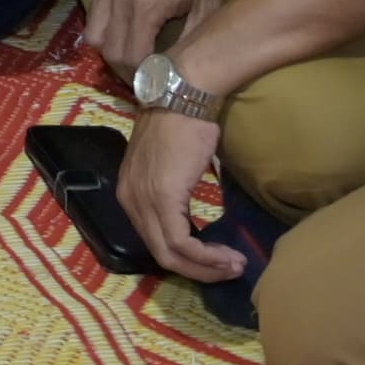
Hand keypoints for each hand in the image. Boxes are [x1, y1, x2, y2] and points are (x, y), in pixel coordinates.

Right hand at [86, 0, 230, 66]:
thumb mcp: (210, 3)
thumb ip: (192, 38)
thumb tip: (181, 69)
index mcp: (146, 7)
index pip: (131, 58)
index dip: (143, 78)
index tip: (157, 84)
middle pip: (108, 51)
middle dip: (125, 71)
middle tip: (145, 76)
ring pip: (94, 34)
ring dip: (110, 51)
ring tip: (131, 55)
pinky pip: (94, 12)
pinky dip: (105, 28)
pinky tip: (125, 28)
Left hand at [117, 104, 248, 281]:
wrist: (184, 94)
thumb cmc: (184, 121)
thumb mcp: (170, 163)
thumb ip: (170, 188)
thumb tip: (187, 210)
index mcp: (129, 191)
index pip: (153, 240)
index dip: (185, 257)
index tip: (215, 260)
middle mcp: (129, 199)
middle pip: (160, 253)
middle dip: (197, 269)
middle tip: (230, 270)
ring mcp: (143, 199)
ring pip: (170, 253)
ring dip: (206, 267)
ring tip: (235, 266)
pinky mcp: (163, 197)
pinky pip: (181, 242)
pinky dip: (206, 256)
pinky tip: (229, 257)